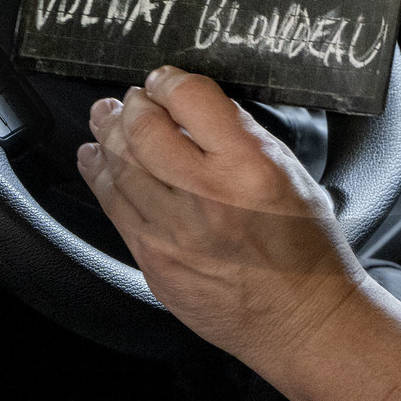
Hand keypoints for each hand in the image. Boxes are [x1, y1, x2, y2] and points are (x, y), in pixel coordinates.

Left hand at [78, 67, 363, 372]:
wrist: (299, 320)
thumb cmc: (304, 248)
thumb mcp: (290, 171)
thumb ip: (240, 134)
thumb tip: (192, 107)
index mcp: (249, 167)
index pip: (190, 98)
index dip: (169, 80)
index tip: (165, 81)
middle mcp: (206, 197)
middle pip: (142, 128)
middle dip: (132, 104)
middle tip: (133, 99)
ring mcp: (173, 233)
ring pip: (117, 165)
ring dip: (107, 133)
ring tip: (106, 119)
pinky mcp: (153, 260)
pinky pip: (111, 206)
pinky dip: (98, 174)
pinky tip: (96, 160)